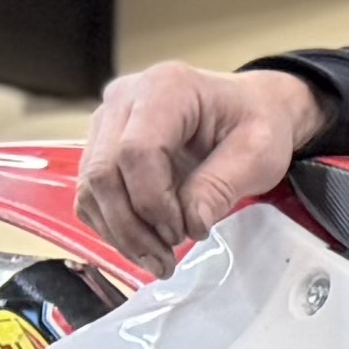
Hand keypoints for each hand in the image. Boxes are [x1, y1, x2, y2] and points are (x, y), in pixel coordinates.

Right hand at [79, 61, 330, 272]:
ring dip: (120, 233)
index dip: (154, 201)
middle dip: (132, 226)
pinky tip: (144, 243)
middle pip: (104, 171)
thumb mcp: (258, 154)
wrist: (248, 109)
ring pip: (91, 187)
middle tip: (166, 259)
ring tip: (159, 259)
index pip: (136, 151)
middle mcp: (125, 99)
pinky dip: (112, 226)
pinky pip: (90, 194)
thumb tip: (191, 223)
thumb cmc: (256, 123)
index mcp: (166, 89)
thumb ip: (221, 187)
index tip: (184, 231)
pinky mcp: (101, 146)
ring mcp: (107, 121)